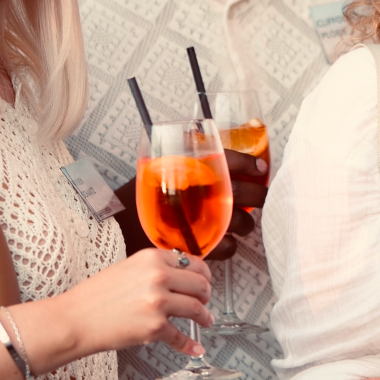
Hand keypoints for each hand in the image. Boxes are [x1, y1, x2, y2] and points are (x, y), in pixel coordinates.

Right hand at [57, 247, 213, 357]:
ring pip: (196, 308)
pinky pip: (179, 336)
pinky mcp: (154, 327)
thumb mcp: (128, 267)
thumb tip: (178, 274)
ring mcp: (158, 302)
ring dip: (204, 316)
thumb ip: (154, 268)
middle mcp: (159, 277)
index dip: (203, 274)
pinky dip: (190, 344)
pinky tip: (195, 347)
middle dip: (206, 294)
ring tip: (205, 320)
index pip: (193, 263)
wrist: (74, 319)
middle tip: (206, 301)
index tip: (205, 281)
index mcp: (153, 258)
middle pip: (200, 284)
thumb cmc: (94, 296)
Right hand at [112, 150, 268, 260]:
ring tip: (243, 221)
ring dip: (247, 222)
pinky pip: (227, 248)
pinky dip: (231, 245)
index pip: (229, 159)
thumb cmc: (143, 196)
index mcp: (188, 170)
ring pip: (240, 222)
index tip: (261, 168)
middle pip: (242, 191)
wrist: (117, 226)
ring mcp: (197, 223)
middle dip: (259, 193)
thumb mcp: (161, 164)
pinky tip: (225, 240)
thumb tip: (205, 132)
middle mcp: (195, 195)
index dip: (250, 162)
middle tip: (261, 194)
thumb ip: (186, 149)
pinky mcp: (195, 248)